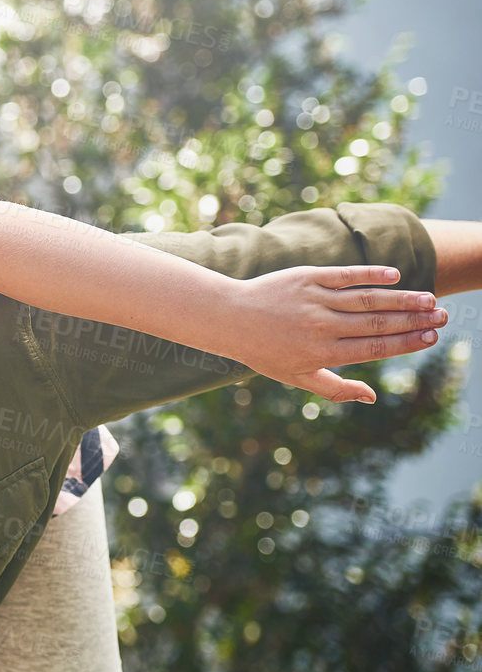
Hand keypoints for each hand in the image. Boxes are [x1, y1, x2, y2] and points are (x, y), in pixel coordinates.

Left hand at [227, 265, 447, 402]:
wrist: (228, 318)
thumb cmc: (264, 351)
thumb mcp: (297, 377)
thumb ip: (336, 388)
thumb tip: (372, 397)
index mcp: (322, 353)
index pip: (375, 347)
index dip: (407, 342)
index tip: (432, 337)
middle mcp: (321, 327)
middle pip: (377, 323)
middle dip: (414, 320)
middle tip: (442, 315)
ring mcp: (314, 300)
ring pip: (367, 299)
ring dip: (401, 299)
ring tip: (428, 298)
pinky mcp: (306, 277)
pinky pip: (344, 275)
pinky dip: (370, 274)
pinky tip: (394, 275)